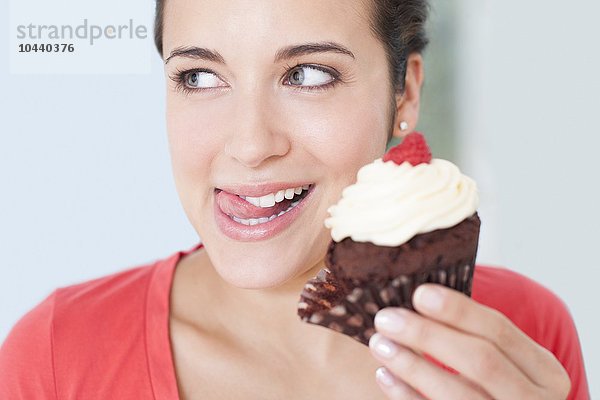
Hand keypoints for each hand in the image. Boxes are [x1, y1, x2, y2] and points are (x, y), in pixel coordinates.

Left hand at [368, 284, 570, 399]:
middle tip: (386, 318)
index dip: (458, 310)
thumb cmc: (497, 383)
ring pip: (458, 394)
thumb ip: (473, 333)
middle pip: (481, 361)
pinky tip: (385, 375)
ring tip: (379, 344)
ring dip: (412, 366)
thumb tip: (419, 295)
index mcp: (544, 371)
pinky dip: (407, 396)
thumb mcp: (505, 360)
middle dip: (429, 335)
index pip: (499, 331)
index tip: (419, 293)